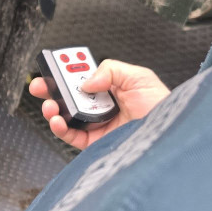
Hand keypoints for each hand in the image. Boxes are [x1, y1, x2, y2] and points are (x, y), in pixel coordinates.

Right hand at [28, 59, 168, 149]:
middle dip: (52, 90)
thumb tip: (86, 81)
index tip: (53, 67)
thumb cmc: (162, 107)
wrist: (171, 135)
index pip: (83, 78)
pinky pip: (71, 136)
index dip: (66, 72)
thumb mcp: (139, 77)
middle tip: (40, 85)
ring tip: (50, 105)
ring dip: (52, 109)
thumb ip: (111, 70)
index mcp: (110, 88)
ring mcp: (96, 125)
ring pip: (66, 116)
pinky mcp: (94, 143)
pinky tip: (57, 120)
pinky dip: (60, 128)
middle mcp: (101, 106)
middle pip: (69, 97)